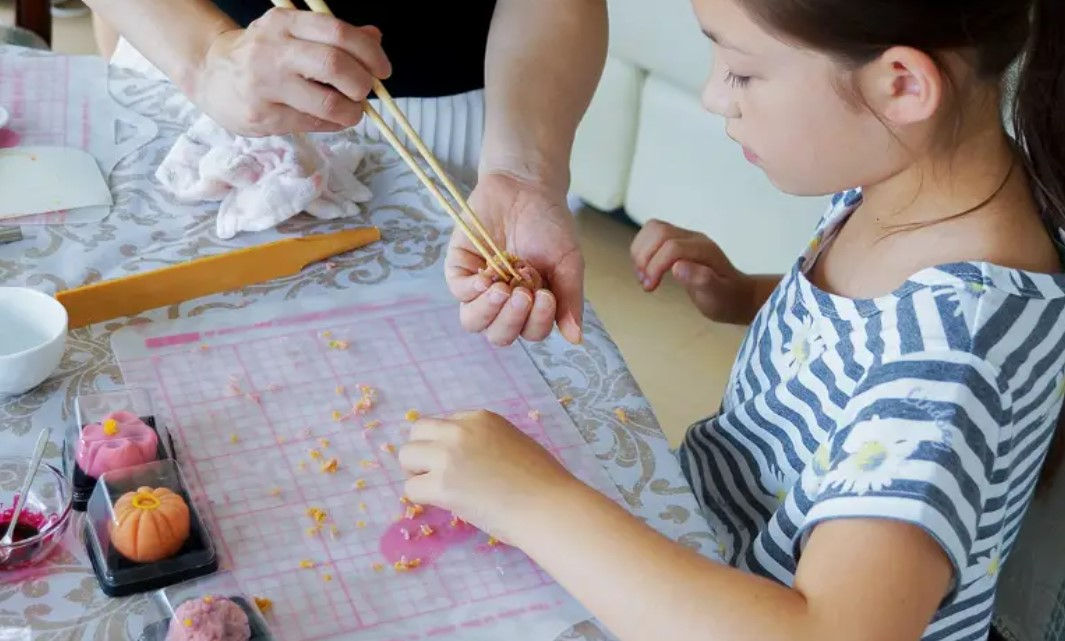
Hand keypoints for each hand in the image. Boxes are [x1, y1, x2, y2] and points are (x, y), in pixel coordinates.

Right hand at [192, 8, 391, 135]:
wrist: (210, 76)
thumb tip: (375, 39)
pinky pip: (312, 123)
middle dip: (362, 83)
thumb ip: (334, 37)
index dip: (369, 53)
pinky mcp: (262, 115)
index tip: (383, 70)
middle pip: (334, 64)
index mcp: (285, 22)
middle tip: (365, 92)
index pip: (338, 32)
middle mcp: (273, 49)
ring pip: (327, 101)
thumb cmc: (264, 55)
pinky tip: (331, 120)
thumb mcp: (294, 34)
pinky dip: (332, 124)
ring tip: (352, 112)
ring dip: (351, 111)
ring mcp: (264, 84)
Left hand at [398, 410, 577, 541]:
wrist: (548, 506)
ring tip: (437, 490)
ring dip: (417, 473)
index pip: (444, 423)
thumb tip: (465, 459)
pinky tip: (442, 505)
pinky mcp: (442, 485)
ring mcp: (448, 456)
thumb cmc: (542, 482)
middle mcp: (460, 430)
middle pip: (417, 432)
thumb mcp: (514, 443)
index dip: (445, 444)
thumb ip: (485, 442)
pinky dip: (421, 499)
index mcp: (481, 418)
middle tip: (436, 475)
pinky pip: (411, 488)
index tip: (457, 463)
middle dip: (422, 453)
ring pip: (407, 455)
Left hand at [445, 172, 583, 345]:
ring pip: (474, 322)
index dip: (537, 322)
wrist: (526, 186)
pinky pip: (459, 292)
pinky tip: (488, 277)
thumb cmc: (550, 224)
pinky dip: (473, 290)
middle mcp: (504, 302)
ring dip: (490, 311)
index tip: (546, 295)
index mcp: (531, 306)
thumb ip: (570, 299)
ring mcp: (480, 287)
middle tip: (524, 293)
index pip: (531, 332)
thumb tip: (575, 340)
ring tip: (503, 289)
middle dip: (512, 320)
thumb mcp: (568, 262)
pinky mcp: (459, 268)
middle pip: (500, 334)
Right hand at [630, 219, 754, 323]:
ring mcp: (685, 238)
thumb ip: (701, 280)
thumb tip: (677, 267)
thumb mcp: (717, 296)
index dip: (655, 265)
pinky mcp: (676, 242)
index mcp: (704, 250)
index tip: (650, 287)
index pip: (671, 247)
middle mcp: (694, 239)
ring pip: (652, 229)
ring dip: (640, 251)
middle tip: (645, 282)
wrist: (737, 295)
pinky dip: (642, 250)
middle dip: (644, 256)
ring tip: (643, 276)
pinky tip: (646, 270)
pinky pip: (652, 235)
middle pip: (659, 230)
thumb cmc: (727, 299)